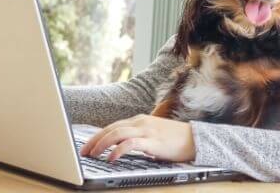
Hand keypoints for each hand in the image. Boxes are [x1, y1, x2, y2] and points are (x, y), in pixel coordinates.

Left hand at [79, 114, 195, 162]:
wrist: (196, 139)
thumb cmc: (175, 139)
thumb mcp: (152, 136)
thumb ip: (137, 139)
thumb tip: (120, 148)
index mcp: (139, 120)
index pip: (112, 126)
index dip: (97, 137)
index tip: (87, 147)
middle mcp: (140, 122)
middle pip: (110, 128)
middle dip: (94, 141)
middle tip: (83, 153)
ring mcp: (146, 130)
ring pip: (117, 133)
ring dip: (102, 144)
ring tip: (93, 155)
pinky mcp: (152, 141)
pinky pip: (130, 144)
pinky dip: (118, 150)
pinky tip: (111, 159)